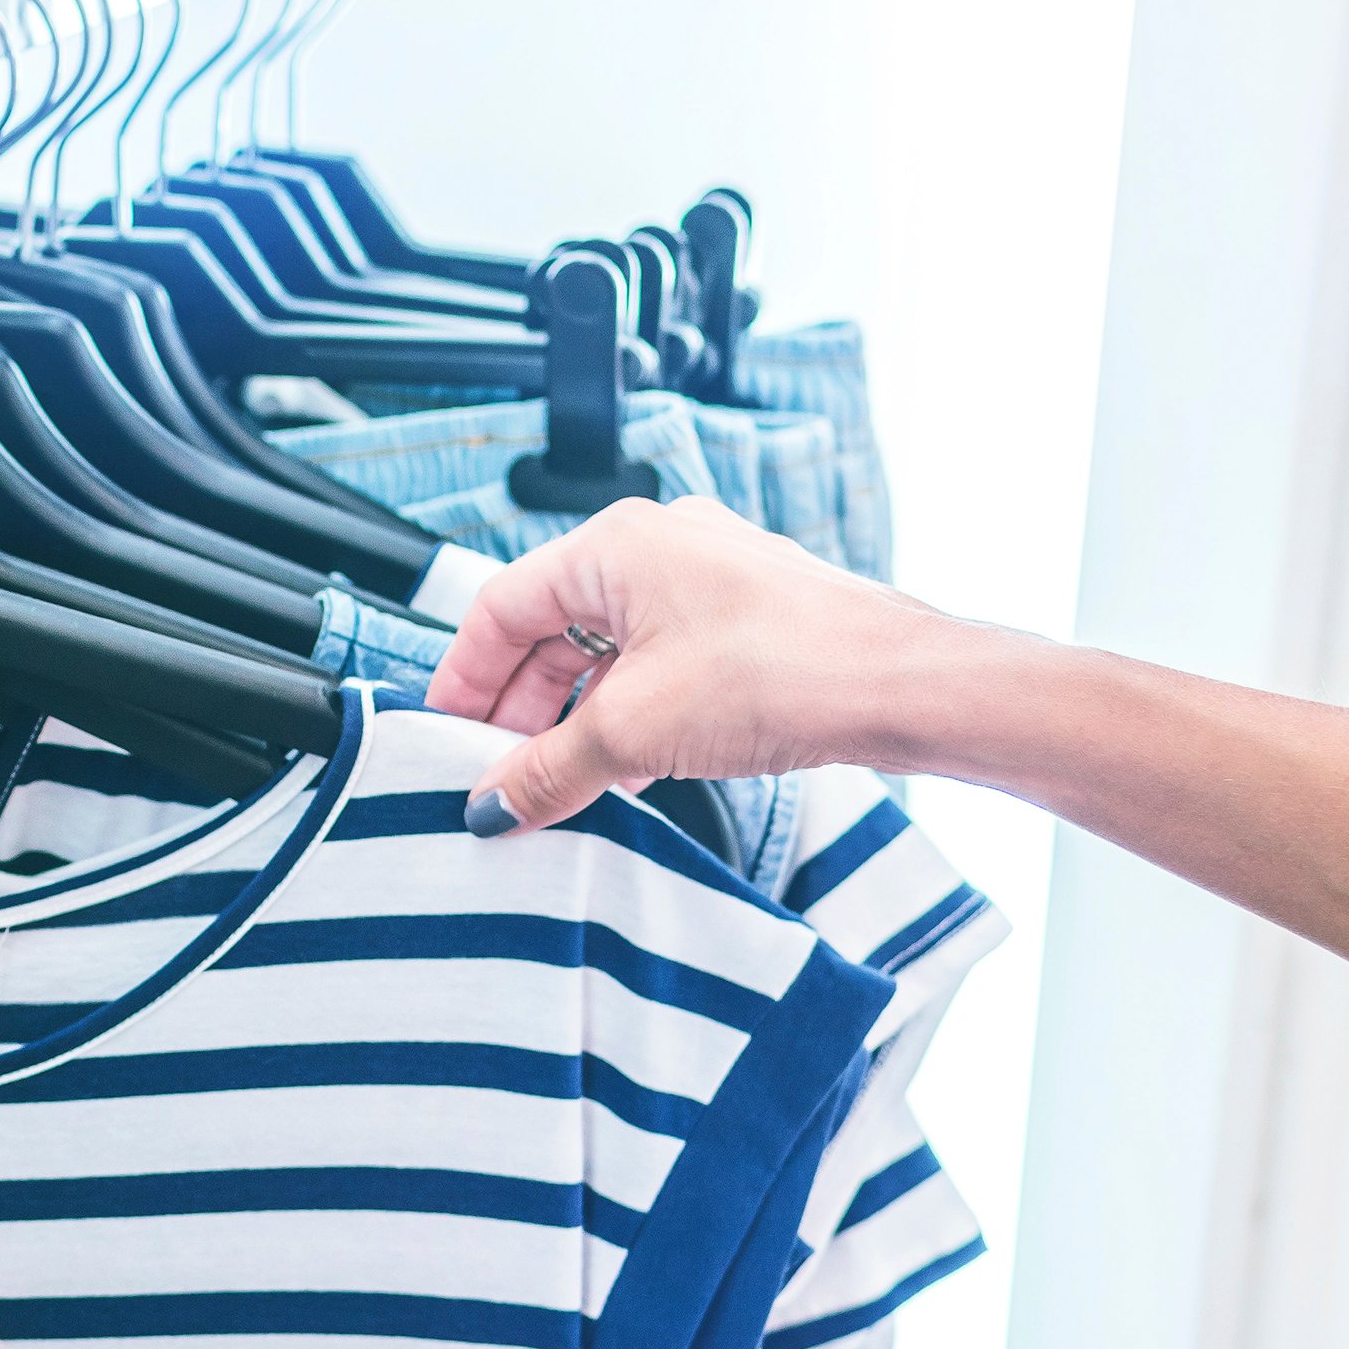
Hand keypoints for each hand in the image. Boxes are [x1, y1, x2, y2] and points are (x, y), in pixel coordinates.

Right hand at [428, 496, 980, 835]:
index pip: (501, 607)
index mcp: (616, 545)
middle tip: (498, 773)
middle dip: (520, 707)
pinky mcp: (747, 624)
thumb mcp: (634, 731)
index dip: (464, 677)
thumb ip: (546, 770)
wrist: (902, 687)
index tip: (446, 735)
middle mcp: (661, 549)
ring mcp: (709, 584)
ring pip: (608, 653)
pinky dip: (630, 715)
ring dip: (576, 719)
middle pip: (552, 630)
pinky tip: (624, 769)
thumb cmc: (787, 669)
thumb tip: (491, 803)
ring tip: (557, 784)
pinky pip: (659, 666)